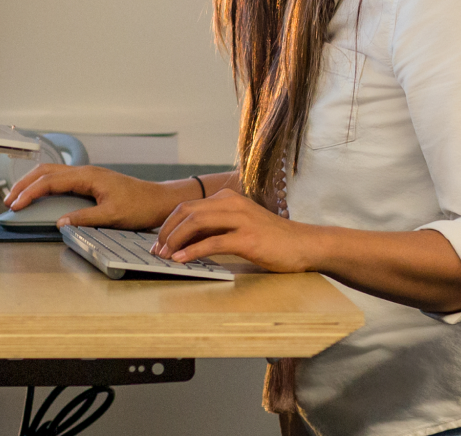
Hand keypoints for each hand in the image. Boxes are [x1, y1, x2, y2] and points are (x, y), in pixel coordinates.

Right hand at [3, 164, 194, 230]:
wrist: (158, 200)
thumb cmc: (141, 206)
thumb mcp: (112, 216)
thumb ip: (85, 218)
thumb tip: (60, 222)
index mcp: (88, 176)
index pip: (50, 181)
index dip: (30, 193)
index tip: (16, 205)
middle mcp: (86, 172)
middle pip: (46, 172)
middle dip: (24, 185)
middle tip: (9, 201)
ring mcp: (88, 176)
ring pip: (52, 173)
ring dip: (33, 184)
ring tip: (18, 198)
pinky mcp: (90, 182)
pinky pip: (61, 180)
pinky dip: (45, 186)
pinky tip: (40, 195)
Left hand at [152, 190, 325, 272]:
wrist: (304, 245)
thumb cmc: (272, 239)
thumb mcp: (241, 226)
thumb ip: (216, 228)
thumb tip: (184, 242)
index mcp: (228, 199)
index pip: (188, 207)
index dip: (168, 224)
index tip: (158, 242)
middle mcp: (232, 204)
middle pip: (186, 212)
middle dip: (166, 232)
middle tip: (156, 250)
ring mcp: (240, 220)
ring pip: (195, 224)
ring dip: (175, 241)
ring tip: (164, 256)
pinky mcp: (247, 238)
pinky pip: (212, 243)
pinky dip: (192, 252)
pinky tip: (181, 260)